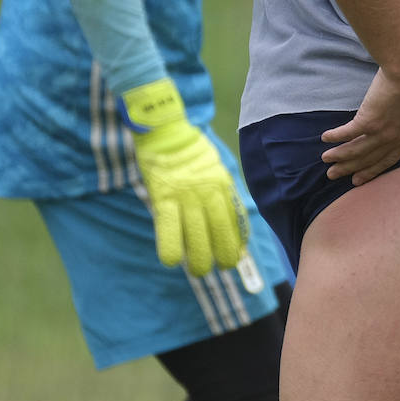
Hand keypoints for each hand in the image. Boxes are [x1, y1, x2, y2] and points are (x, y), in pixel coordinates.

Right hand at [122, 78, 247, 275]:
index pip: (234, 219)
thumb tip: (230, 220)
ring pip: (196, 234)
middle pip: (219, 231)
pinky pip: (168, 227)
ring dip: (199, 258)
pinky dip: (171, 246)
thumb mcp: (215, 168)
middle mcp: (208, 191)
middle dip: (222, 255)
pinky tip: (172, 262)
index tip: (236, 256)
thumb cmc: (189, 151)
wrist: (166, 129)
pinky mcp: (163, 195)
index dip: (236, 241)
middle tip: (219, 268)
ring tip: (199, 271)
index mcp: (222, 184)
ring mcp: (185, 195)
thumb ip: (221, 192)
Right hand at [320, 65, 399, 185]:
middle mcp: (395, 139)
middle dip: (350, 168)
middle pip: (369, 159)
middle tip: (334, 175)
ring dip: (340, 157)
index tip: (360, 177)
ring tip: (326, 160)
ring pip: (356, 150)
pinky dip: (336, 137)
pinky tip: (326, 138)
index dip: (373, 169)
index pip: (389, 159)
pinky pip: (347, 133)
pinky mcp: (367, 120)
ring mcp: (381, 132)